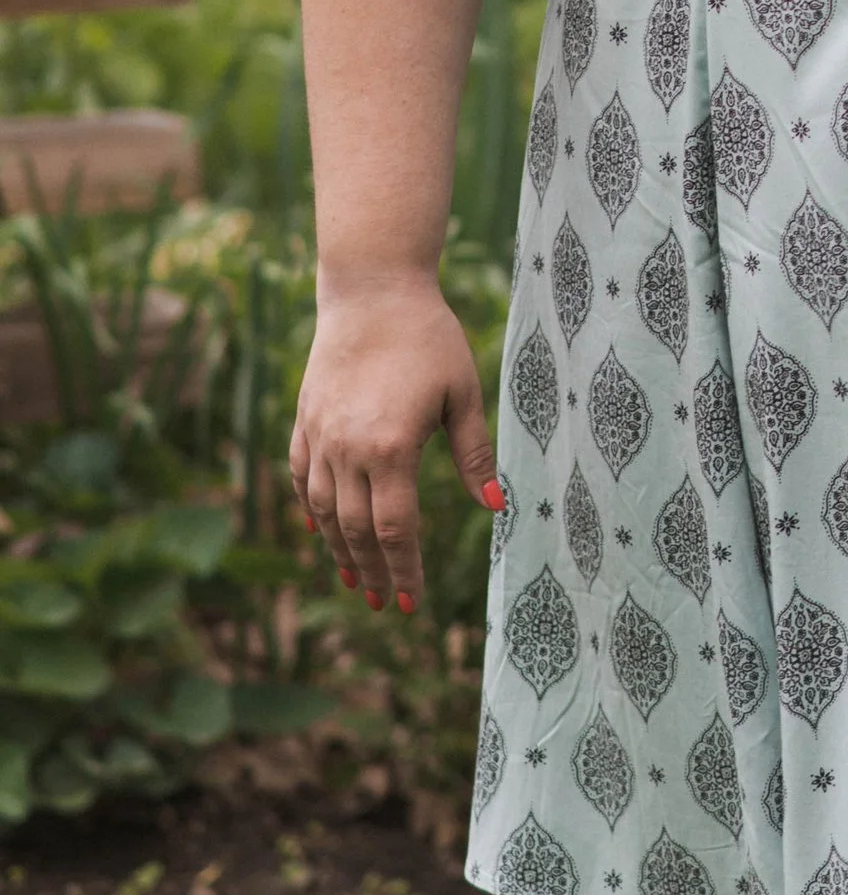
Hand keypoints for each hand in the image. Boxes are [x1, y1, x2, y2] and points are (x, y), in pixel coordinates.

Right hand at [292, 274, 500, 616]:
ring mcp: (321, 437)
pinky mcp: (306, 421)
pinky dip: (312, 511)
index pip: (395, 529)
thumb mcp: (464, 392)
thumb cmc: (429, 337)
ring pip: (325, 512)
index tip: (413, 602)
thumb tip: (496, 506)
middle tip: (387, 603)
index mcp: (392, 448)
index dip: (404, 569)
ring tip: (357, 580)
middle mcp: (348, 450)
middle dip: (374, 572)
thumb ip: (475, 452)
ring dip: (340, 551)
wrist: (373, 290)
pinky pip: (303, 479)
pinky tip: (322, 531)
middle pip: (357, 531)